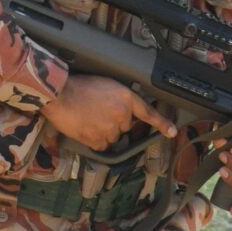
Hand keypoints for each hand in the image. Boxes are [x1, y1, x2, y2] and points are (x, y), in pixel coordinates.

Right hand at [41, 75, 175, 150]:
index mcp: (126, 98)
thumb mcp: (105, 85)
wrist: (59, 94)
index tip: (172, 132)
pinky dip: (93, 140)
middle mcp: (122, 114)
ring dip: (103, 132)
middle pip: (125, 126)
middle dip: (114, 122)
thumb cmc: (77, 86)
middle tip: (97, 113)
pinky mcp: (97, 140)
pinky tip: (84, 129)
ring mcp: (110, 128)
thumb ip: (118, 99)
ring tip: (87, 119)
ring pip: (112, 137)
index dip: (162, 124)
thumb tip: (121, 113)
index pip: (149, 113)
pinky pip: (101, 145)